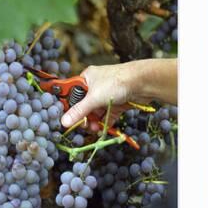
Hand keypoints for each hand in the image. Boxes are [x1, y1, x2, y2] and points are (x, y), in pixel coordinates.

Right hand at [60, 59, 176, 129]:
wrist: (143, 82)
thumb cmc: (117, 82)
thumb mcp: (94, 98)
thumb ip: (79, 111)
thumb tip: (64, 122)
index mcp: (86, 79)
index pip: (73, 94)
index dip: (70, 107)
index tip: (68, 119)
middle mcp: (95, 86)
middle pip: (84, 106)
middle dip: (84, 118)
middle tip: (85, 126)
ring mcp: (107, 95)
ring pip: (96, 112)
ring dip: (94, 122)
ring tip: (95, 129)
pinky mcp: (117, 103)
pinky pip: (107, 115)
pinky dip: (104, 123)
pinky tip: (102, 129)